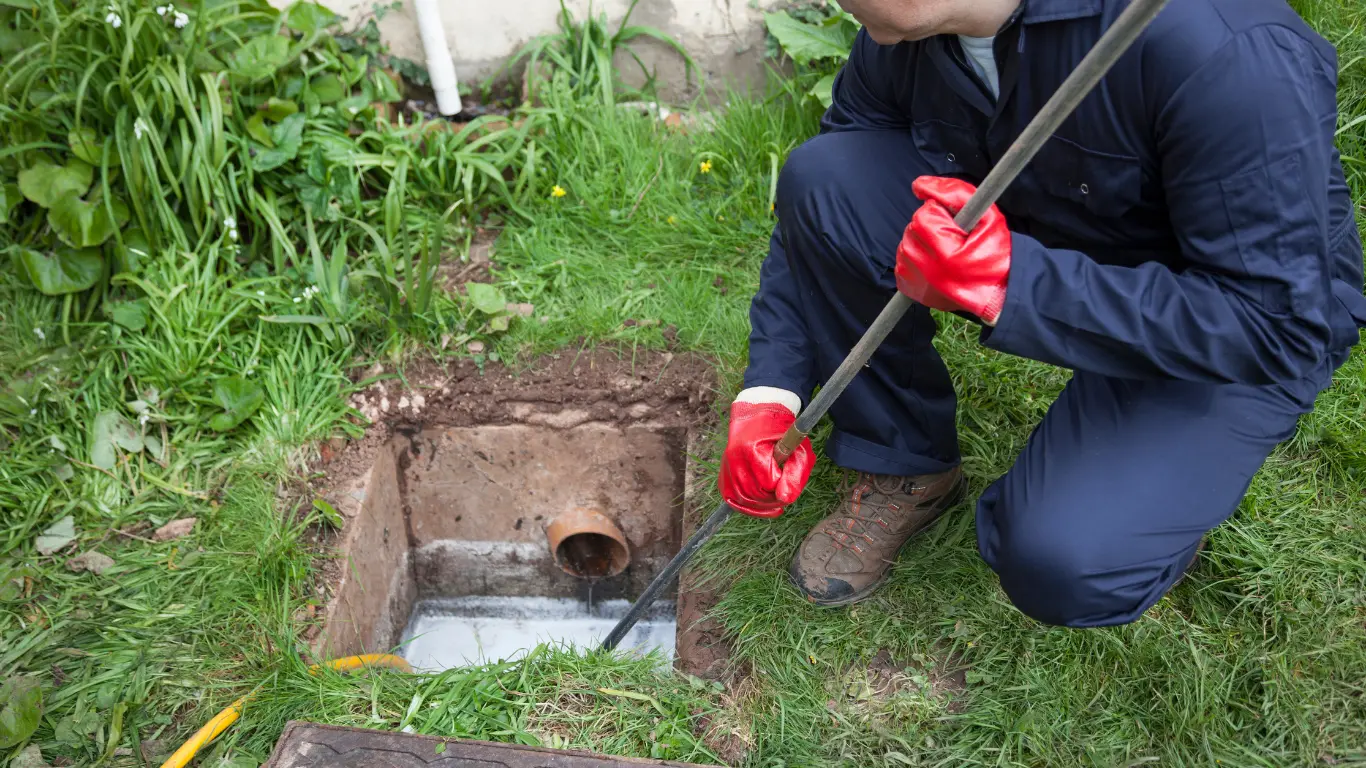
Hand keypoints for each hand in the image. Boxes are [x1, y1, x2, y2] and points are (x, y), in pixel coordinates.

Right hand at [718, 401, 815, 517]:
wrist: (758, 415)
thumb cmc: (781, 432)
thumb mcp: (798, 449)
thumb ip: (795, 475)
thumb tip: (785, 499)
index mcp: (751, 448)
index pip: (768, 483)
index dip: (782, 484)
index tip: (788, 475)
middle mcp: (734, 458)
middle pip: (754, 494)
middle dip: (773, 497)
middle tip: (785, 489)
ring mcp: (726, 467)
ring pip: (743, 500)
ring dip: (762, 503)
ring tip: (775, 496)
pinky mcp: (723, 475)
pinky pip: (732, 499)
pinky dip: (747, 505)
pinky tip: (761, 504)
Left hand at [895, 176, 1010, 324]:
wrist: (1001, 289)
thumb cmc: (997, 252)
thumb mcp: (988, 215)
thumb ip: (954, 192)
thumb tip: (919, 185)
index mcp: (946, 255)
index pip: (924, 216)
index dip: (941, 214)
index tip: (957, 226)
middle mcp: (928, 272)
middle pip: (912, 230)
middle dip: (931, 227)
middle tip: (954, 239)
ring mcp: (918, 284)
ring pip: (905, 245)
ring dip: (922, 242)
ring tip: (946, 250)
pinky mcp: (912, 291)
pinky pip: (902, 263)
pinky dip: (915, 258)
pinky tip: (935, 261)